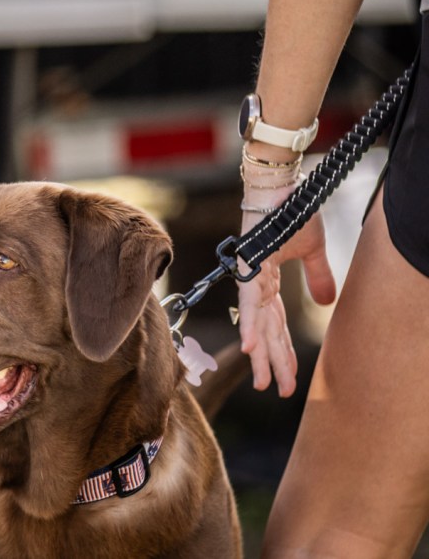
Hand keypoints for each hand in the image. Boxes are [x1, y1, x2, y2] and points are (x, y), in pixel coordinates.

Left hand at [237, 209, 335, 396]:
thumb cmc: (291, 212)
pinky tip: (251, 348)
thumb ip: (317, 277)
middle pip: (267, 332)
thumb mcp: (312, 251)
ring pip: (258, 323)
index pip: (277, 326)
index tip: (287, 379)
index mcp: (269, 283)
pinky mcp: (249, 266)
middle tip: (275, 391)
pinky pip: (251, 301)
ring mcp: (250, 276)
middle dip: (272, 363)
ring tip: (262, 381)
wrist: (281, 186)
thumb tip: (327, 303)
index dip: (283, 353)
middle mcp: (257, 284)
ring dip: (261, 354)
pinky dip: (251, 324)